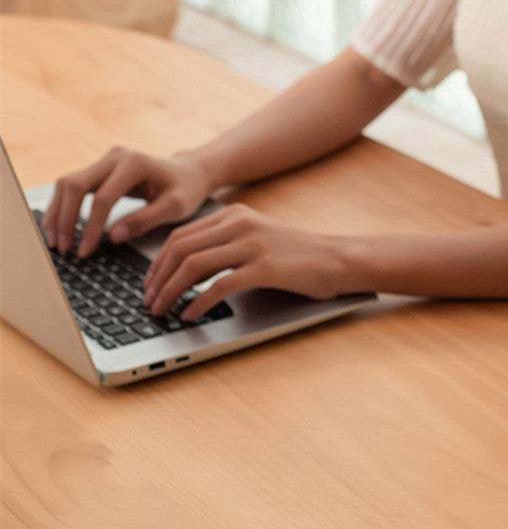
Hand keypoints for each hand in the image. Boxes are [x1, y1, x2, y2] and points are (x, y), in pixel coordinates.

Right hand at [41, 146, 214, 256]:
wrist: (191, 172)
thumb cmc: (187, 188)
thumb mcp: (175, 208)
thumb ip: (145, 220)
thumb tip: (113, 237)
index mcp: (134, 164)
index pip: (102, 198)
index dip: (90, 227)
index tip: (85, 251)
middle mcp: (115, 157)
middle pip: (74, 185)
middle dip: (65, 219)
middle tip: (62, 248)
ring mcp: (105, 161)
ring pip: (67, 184)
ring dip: (57, 212)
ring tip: (55, 241)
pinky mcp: (101, 170)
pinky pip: (74, 186)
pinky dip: (63, 207)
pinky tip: (59, 227)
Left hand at [143, 204, 345, 320]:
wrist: (338, 259)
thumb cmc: (299, 256)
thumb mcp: (257, 239)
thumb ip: (226, 245)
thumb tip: (187, 272)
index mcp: (233, 214)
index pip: (180, 236)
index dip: (157, 263)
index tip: (149, 285)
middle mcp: (239, 224)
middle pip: (180, 248)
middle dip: (157, 278)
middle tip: (148, 301)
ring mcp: (252, 245)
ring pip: (193, 265)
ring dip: (170, 291)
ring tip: (161, 310)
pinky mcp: (265, 268)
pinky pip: (219, 285)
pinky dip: (197, 302)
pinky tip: (190, 314)